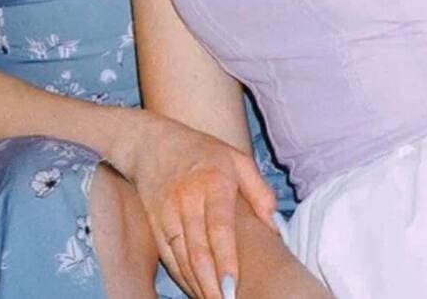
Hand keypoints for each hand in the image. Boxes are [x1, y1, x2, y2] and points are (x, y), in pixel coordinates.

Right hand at [116, 113, 276, 298]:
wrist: (150, 142)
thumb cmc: (202, 152)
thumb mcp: (236, 159)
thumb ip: (260, 191)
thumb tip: (275, 228)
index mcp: (213, 183)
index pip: (219, 228)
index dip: (225, 261)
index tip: (232, 288)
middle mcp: (187, 199)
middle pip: (198, 250)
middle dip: (211, 284)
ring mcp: (167, 211)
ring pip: (181, 258)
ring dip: (197, 285)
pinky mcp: (154, 222)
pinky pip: (168, 256)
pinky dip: (181, 277)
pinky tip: (195, 291)